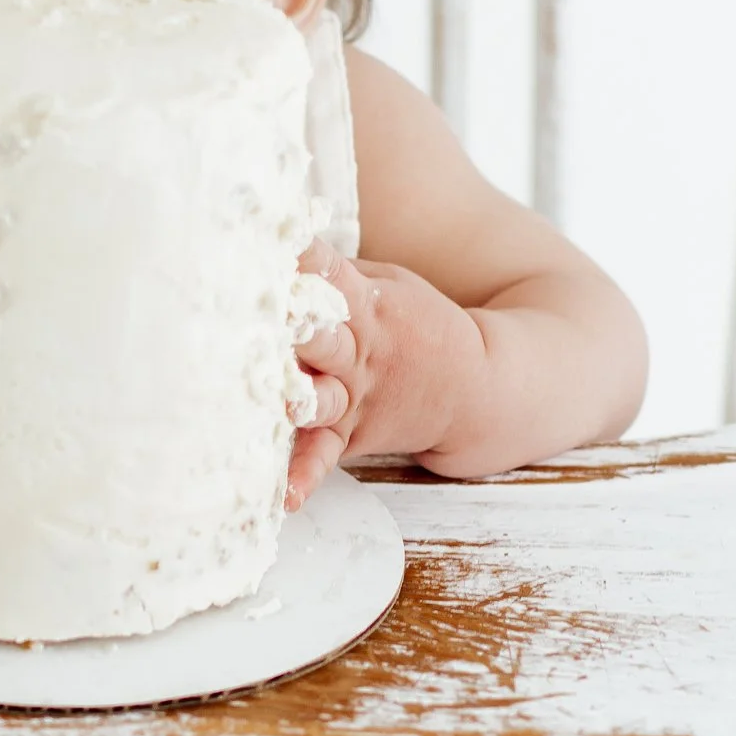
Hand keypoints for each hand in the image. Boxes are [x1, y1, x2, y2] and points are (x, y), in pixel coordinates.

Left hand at [285, 256, 484, 504]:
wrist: (476, 388)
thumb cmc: (415, 326)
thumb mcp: (388, 284)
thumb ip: (337, 274)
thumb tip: (277, 248)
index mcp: (368, 301)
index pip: (329, 270)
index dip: (302, 257)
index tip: (274, 242)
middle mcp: (360, 348)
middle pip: (321, 334)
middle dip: (292, 326)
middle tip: (259, 317)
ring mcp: (357, 394)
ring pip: (322, 395)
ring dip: (299, 397)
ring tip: (276, 401)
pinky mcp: (352, 433)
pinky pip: (325, 453)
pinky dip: (307, 473)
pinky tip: (287, 493)